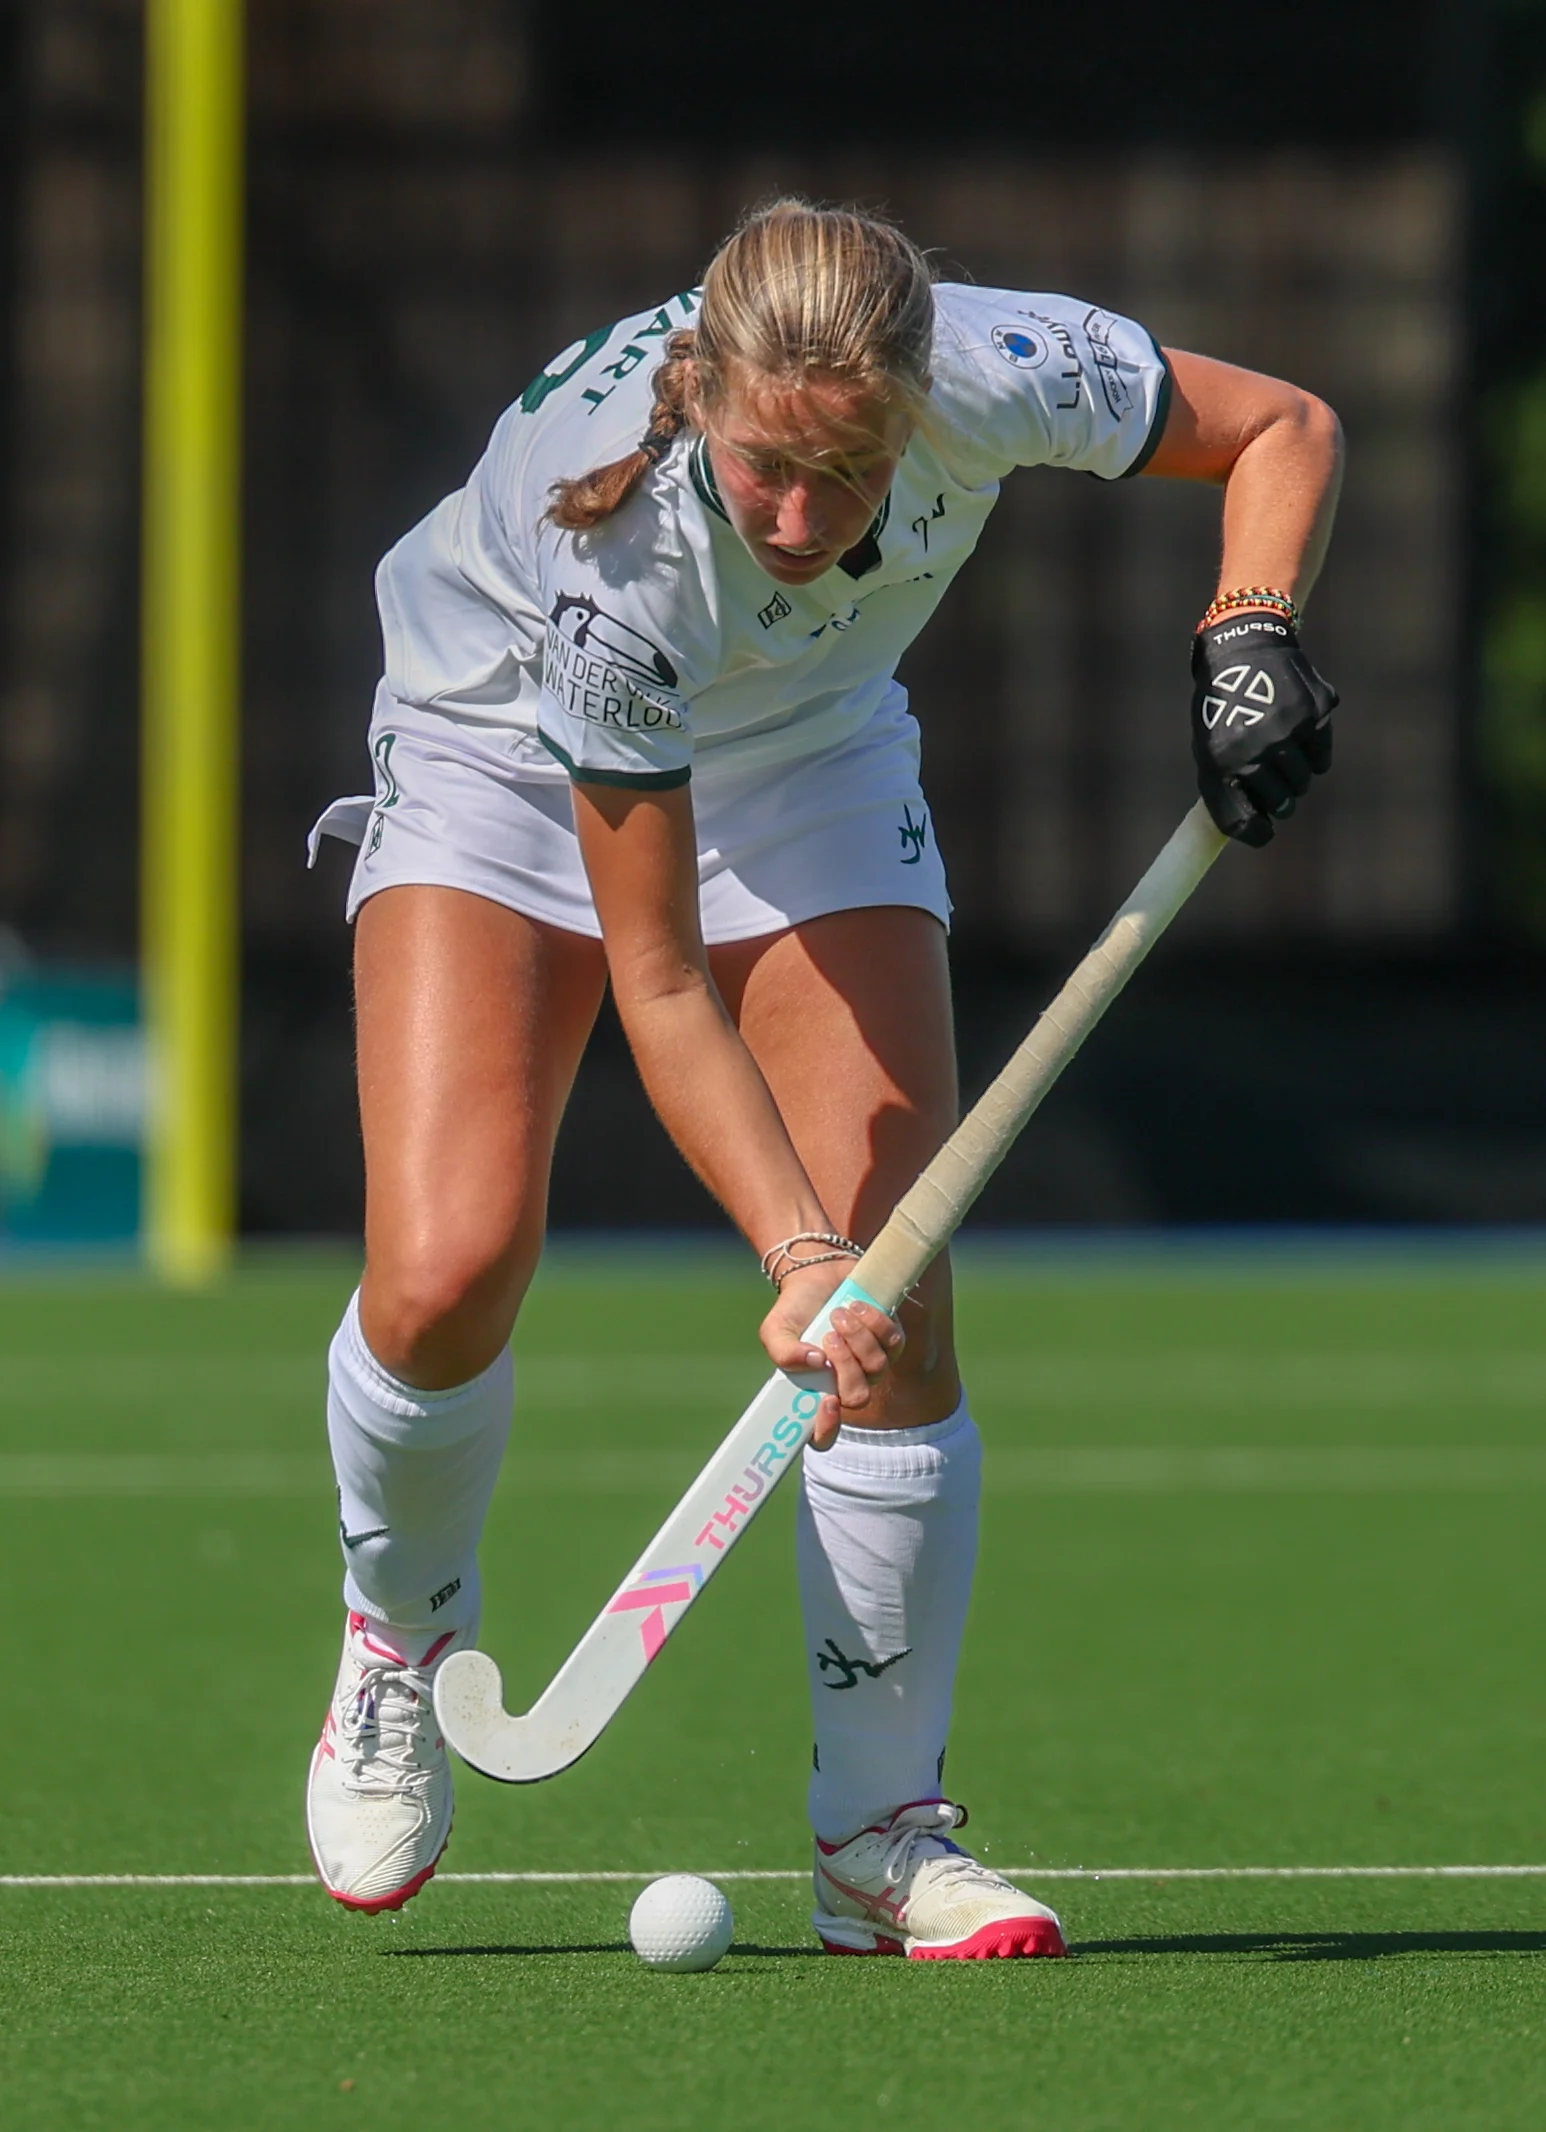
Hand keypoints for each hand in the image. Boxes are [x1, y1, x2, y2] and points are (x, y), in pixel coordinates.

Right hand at [759, 1261, 903, 1451]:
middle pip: (858, 1397)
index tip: (827, 1400)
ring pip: (878, 1367)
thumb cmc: (795, 1309)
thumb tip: (814, 1362)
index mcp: (815, 1392)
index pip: (823, 1436)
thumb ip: (783, 1352)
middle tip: (829, 1336)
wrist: (818, 1274)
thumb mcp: (776, 1330)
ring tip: (838, 1314)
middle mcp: (846, 1385)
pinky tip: (856, 1306)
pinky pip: (893, 1342)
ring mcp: (872, 1366)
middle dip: (846, 1365)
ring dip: (857, 1337)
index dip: (827, 1428)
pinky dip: (874, 1322)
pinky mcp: (892, 1342)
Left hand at [1191, 611, 1337, 846]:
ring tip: (1281, 751)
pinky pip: (1322, 759)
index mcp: (1221, 762)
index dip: (1257, 834)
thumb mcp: (1208, 747)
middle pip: (1281, 805)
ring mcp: (1288, 731)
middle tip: (1274, 785)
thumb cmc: (1221, 706)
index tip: (1265, 832)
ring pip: (1304, 783)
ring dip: (1295, 776)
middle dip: (1279, 801)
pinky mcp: (1316, 715)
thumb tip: (1252, 830)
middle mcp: (1256, 749)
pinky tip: (1298, 732)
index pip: (1243, 821)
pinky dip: (1313, 754)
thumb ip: (1224, 789)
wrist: (1243, 649)